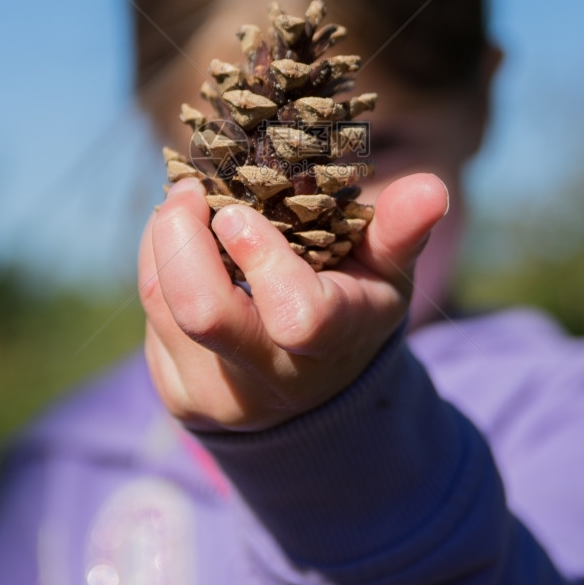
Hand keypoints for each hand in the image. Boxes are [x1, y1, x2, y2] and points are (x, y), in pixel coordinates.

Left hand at [139, 174, 447, 431]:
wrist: (314, 396)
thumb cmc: (353, 311)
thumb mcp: (384, 273)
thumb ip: (401, 232)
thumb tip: (433, 187)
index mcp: (330, 343)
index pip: (295, 316)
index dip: (261, 258)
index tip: (237, 210)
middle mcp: (271, 381)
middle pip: (204, 313)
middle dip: (182, 239)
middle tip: (188, 192)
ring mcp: (219, 396)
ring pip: (163, 306)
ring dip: (164, 243)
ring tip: (184, 207)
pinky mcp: (180, 396)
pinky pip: (150, 320)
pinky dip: (157, 269)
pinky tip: (181, 249)